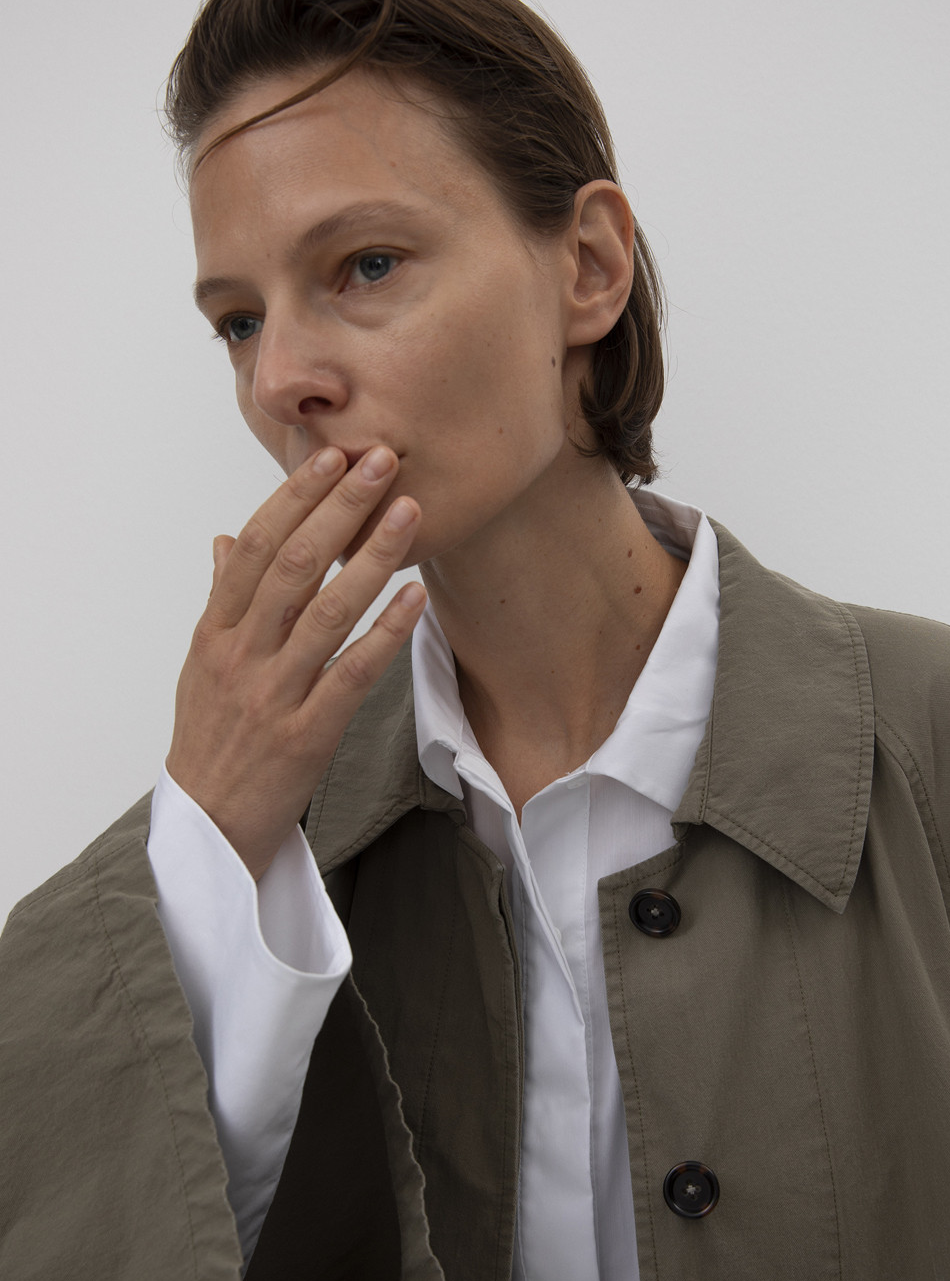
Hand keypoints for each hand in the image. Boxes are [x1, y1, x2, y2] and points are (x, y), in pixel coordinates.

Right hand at [165, 444, 425, 879]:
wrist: (209, 824)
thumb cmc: (211, 737)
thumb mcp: (202, 665)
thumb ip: (221, 600)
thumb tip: (227, 541)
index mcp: (215, 631)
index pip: (255, 547)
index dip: (294, 497)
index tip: (330, 456)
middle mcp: (241, 655)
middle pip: (292, 566)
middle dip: (339, 508)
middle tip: (380, 461)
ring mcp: (273, 694)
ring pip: (326, 612)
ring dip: (371, 557)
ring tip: (408, 513)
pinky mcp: (307, 735)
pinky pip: (352, 673)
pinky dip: (386, 632)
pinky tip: (416, 597)